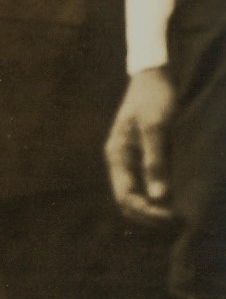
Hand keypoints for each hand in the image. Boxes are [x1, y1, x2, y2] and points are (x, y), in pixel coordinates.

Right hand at [105, 66, 177, 227]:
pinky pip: (146, 185)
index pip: (126, 197)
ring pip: (137, 195)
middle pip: (128, 201)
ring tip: (180, 217)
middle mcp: (120, 161)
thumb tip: (160, 198)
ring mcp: (130, 159)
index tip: (173, 217)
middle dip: (150, 216)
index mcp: (117, 156)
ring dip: (155, 210)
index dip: (148, 212)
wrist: (154, 76)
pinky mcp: (143, 155)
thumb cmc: (154, 99)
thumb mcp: (157, 128)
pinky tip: (177, 200)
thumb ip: (156, 162)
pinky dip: (160, 198)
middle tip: (179, 223)